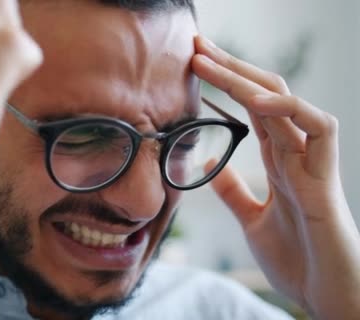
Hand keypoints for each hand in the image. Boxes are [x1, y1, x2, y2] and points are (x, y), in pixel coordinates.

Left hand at [192, 35, 359, 318]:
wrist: (325, 296)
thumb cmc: (297, 260)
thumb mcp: (252, 219)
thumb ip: (236, 191)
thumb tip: (213, 163)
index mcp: (279, 160)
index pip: (251, 108)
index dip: (225, 83)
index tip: (193, 63)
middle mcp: (296, 152)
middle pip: (264, 95)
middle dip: (230, 67)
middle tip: (195, 45)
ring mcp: (313, 161)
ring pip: (285, 102)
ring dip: (246, 78)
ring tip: (209, 62)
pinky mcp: (326, 178)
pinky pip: (319, 128)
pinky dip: (288, 110)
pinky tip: (255, 99)